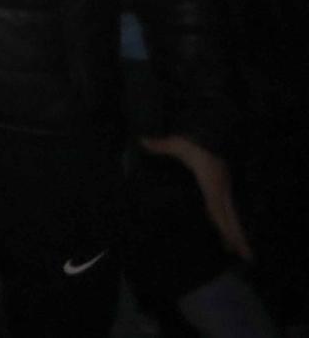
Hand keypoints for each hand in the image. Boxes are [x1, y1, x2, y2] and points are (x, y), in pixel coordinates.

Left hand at [141, 134, 251, 260]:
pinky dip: (229, 220)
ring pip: (231, 214)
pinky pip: (227, 207)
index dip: (224, 229)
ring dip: (236, 232)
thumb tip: (142, 141)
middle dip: (237, 237)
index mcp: (211, 184)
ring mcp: (224, 188)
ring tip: (240, 251)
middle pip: (230, 218)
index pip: (218, 211)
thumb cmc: (195, 140)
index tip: (230, 245)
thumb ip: (160, 145)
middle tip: (246, 257)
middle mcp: (220, 189)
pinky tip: (227, 229)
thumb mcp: (178, 144)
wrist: (214, 130)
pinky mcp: (223, 185)